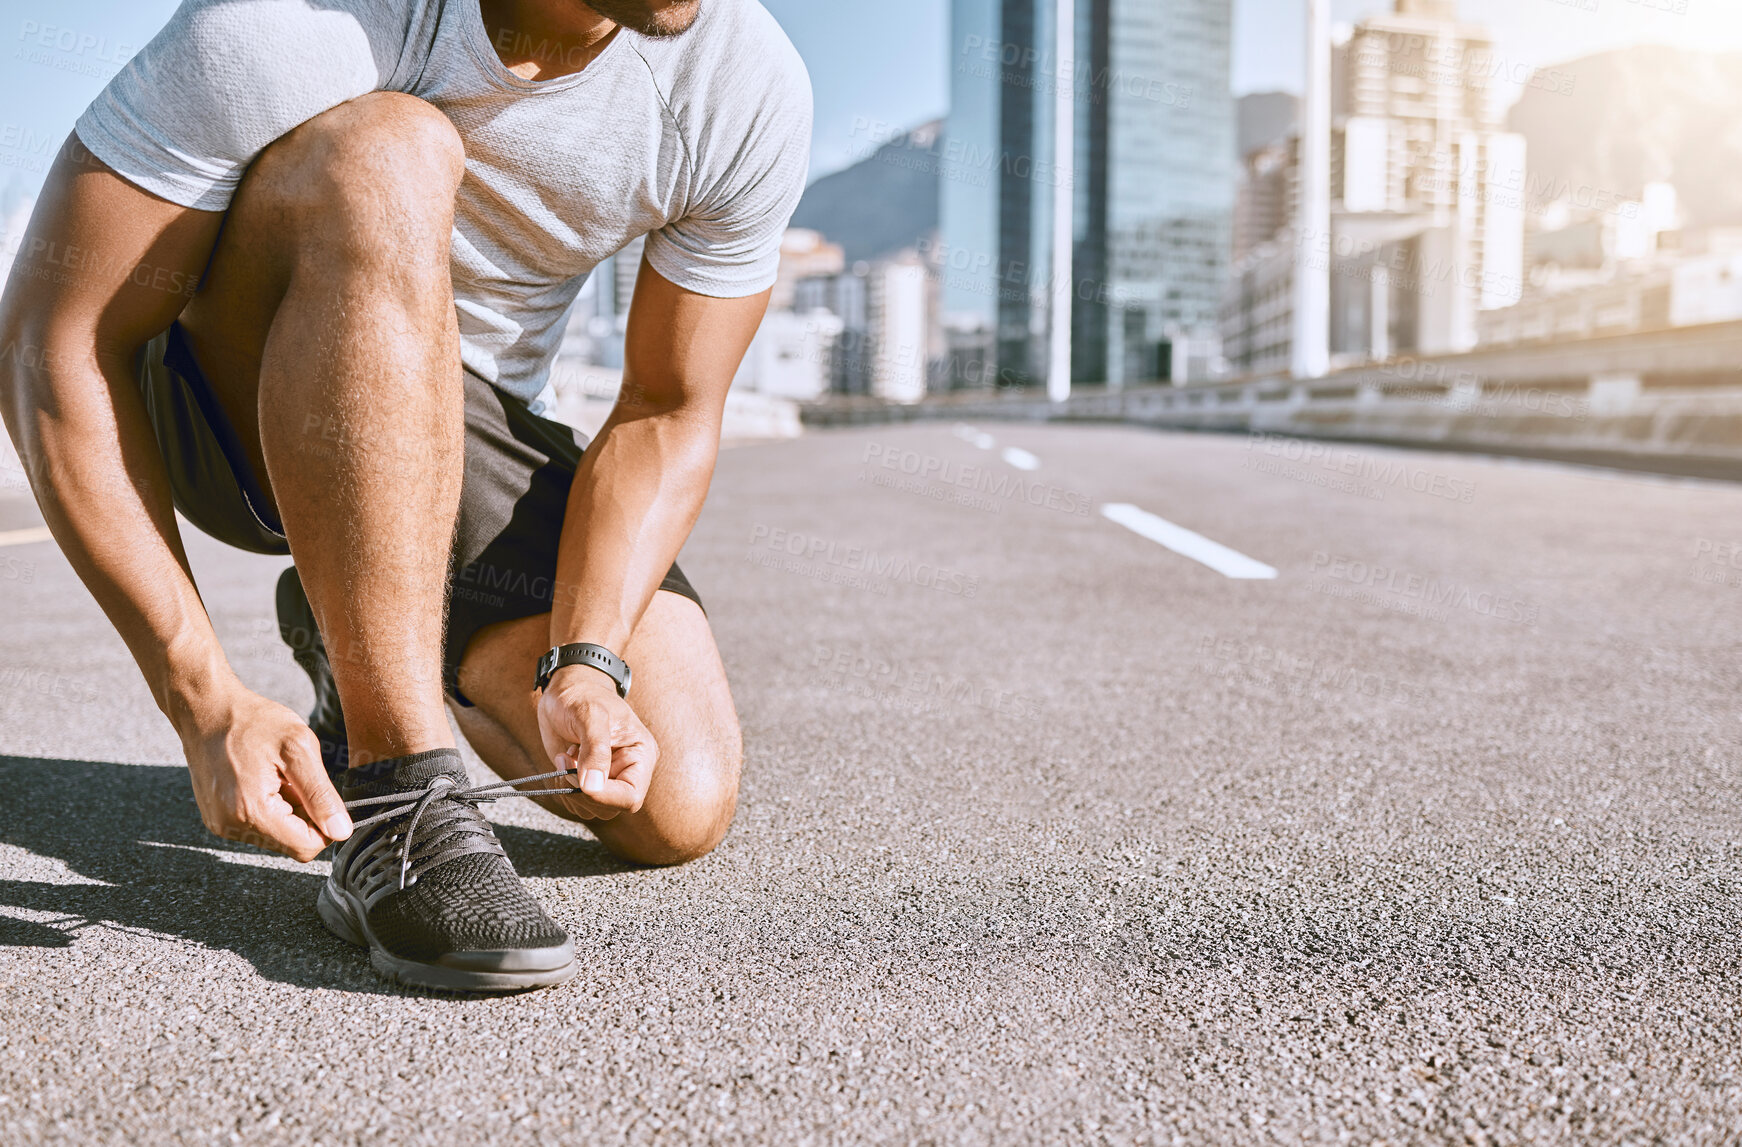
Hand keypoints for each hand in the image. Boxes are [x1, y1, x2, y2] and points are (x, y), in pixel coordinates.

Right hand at [175, 683, 351, 861]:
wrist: (206, 710)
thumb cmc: (252, 721)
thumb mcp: (299, 748)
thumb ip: (321, 795)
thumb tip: (341, 831)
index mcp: (252, 812)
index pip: (306, 847)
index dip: (326, 825)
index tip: (323, 794)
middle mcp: (231, 826)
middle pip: (291, 844)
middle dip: (305, 815)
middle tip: (296, 779)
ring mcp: (221, 824)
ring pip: (277, 836)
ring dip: (288, 810)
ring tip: (278, 776)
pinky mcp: (217, 818)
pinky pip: (258, 826)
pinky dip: (270, 807)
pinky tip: (264, 779)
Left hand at [536, 665, 657, 820]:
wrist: (567, 689)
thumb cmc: (584, 695)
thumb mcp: (591, 714)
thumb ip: (595, 750)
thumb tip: (592, 786)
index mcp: (641, 755)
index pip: (630, 796)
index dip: (604, 796)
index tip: (579, 780)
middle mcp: (628, 771)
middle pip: (610, 808)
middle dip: (582, 791)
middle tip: (567, 763)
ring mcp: (607, 778)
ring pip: (591, 809)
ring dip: (570, 791)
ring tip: (566, 759)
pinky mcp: (588, 781)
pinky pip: (577, 803)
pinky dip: (563, 789)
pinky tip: (564, 763)